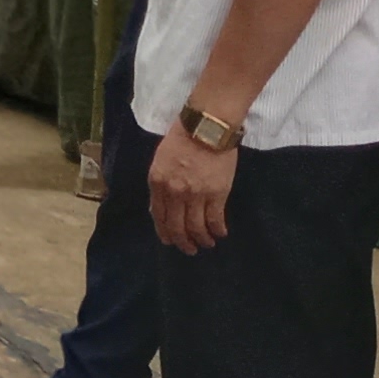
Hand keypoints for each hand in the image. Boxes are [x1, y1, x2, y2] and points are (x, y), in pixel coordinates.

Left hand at [149, 121, 240, 252]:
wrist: (206, 128)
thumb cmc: (182, 138)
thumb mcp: (160, 160)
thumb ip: (160, 184)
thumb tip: (160, 207)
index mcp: (157, 183)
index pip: (158, 215)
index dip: (164, 232)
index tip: (170, 241)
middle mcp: (174, 193)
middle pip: (176, 226)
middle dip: (182, 242)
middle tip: (189, 250)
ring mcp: (196, 195)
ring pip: (196, 227)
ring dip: (201, 240)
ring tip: (206, 244)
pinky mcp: (217, 194)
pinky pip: (215, 220)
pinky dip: (217, 230)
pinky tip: (220, 234)